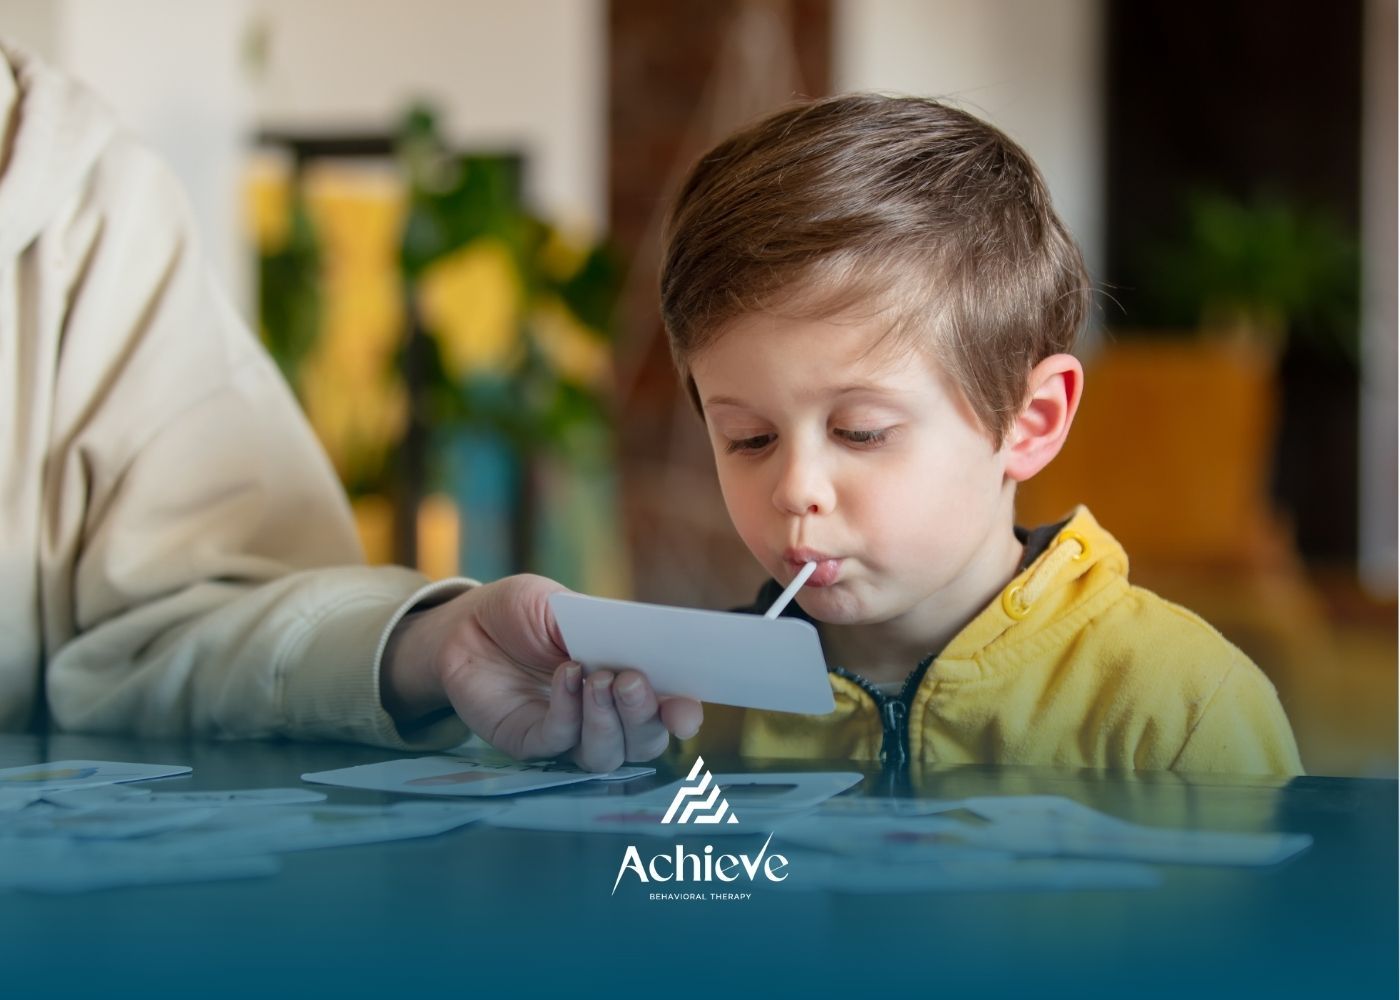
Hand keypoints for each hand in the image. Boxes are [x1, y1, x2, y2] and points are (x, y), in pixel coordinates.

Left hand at [380, 574, 702, 770]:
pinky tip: (566, 676)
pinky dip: (568, 712)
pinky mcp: (530, 743)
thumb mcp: (566, 604)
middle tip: (631, 679)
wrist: (465, 623)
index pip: (669, 712)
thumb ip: (604, 628)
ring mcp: (568, 734)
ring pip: (606, 755)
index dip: (683, 715)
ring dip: (609, 721)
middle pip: (644, 742)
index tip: (686, 710)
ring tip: (598, 680)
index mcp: (628, 682)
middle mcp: (605, 716)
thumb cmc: (522, 613)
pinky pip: (559, 742)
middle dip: (645, 715)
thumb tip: (643, 648)